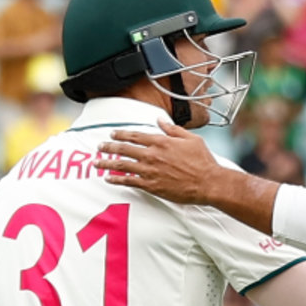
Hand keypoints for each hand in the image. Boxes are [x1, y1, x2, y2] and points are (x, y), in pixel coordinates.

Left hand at [95, 121, 220, 204]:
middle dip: (109, 147)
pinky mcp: (151, 185)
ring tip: (97, 163)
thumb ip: (172, 129)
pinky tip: (109, 178)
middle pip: (124, 149)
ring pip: (123, 165)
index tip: (113, 134)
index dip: (122, 134)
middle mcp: (153, 155)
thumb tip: (160, 120)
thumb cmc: (203, 161)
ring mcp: (150, 171)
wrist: (208, 182)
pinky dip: (117, 179)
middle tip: (100, 147)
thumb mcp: (190, 139)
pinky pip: (129, 181)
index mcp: (161, 141)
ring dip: (107, 163)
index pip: (135, 135)